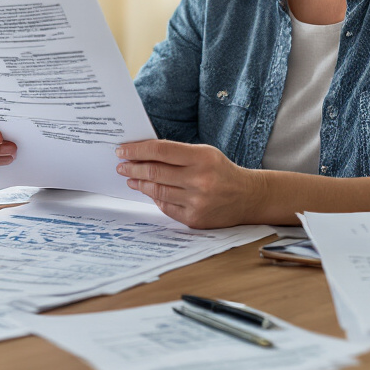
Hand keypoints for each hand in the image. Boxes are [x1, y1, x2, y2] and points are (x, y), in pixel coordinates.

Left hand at [116, 139, 263, 228]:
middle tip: (121, 165)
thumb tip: (142, 154)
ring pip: (157, 191)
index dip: (137, 150)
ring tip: (131, 178)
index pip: (161, 151)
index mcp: (202, 158)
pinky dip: (155, 198)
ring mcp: (197, 201)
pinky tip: (149, 192)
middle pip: (155, 172)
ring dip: (139, 184)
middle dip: (133, 168)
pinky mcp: (194, 218)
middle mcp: (200, 180)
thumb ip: (176, 153)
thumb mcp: (204, 153)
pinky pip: (166, 207)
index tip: (122, 150)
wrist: (248, 196)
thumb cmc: (221, 171)